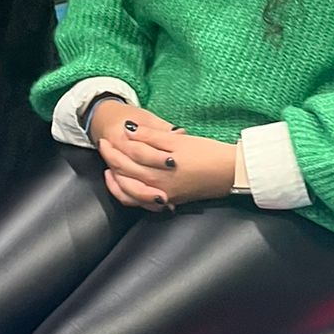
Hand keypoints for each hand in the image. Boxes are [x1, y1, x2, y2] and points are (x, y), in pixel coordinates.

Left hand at [94, 108, 236, 210]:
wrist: (230, 173)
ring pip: (128, 192)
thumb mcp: (179, 140)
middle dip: (110, 158)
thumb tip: (129, 130)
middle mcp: (156, 186)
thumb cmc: (208, 153)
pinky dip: (129, 194)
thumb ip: (151, 137)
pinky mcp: (169, 201)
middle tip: (103, 145)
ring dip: (115, 179)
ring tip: (109, 167)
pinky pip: (141, 202)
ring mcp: (162, 196)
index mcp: (158, 169)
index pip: (128, 156)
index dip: (115, 144)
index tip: (109, 134)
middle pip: (124, 173)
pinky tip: (127, 185)